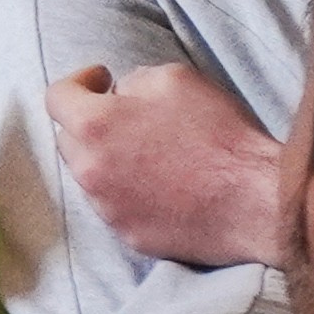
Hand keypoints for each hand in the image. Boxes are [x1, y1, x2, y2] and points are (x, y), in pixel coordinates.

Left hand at [50, 61, 284, 266]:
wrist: (256, 200)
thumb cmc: (220, 134)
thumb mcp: (175, 79)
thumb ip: (133, 81)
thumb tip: (119, 94)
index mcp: (95, 126)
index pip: (57, 97)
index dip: (79, 82)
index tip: (102, 79)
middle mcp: (90, 170)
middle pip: (68, 139)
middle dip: (89, 123)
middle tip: (125, 116)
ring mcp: (106, 207)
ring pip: (88, 175)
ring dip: (105, 159)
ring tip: (145, 153)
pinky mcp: (127, 234)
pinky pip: (113, 205)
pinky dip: (125, 190)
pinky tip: (159, 184)